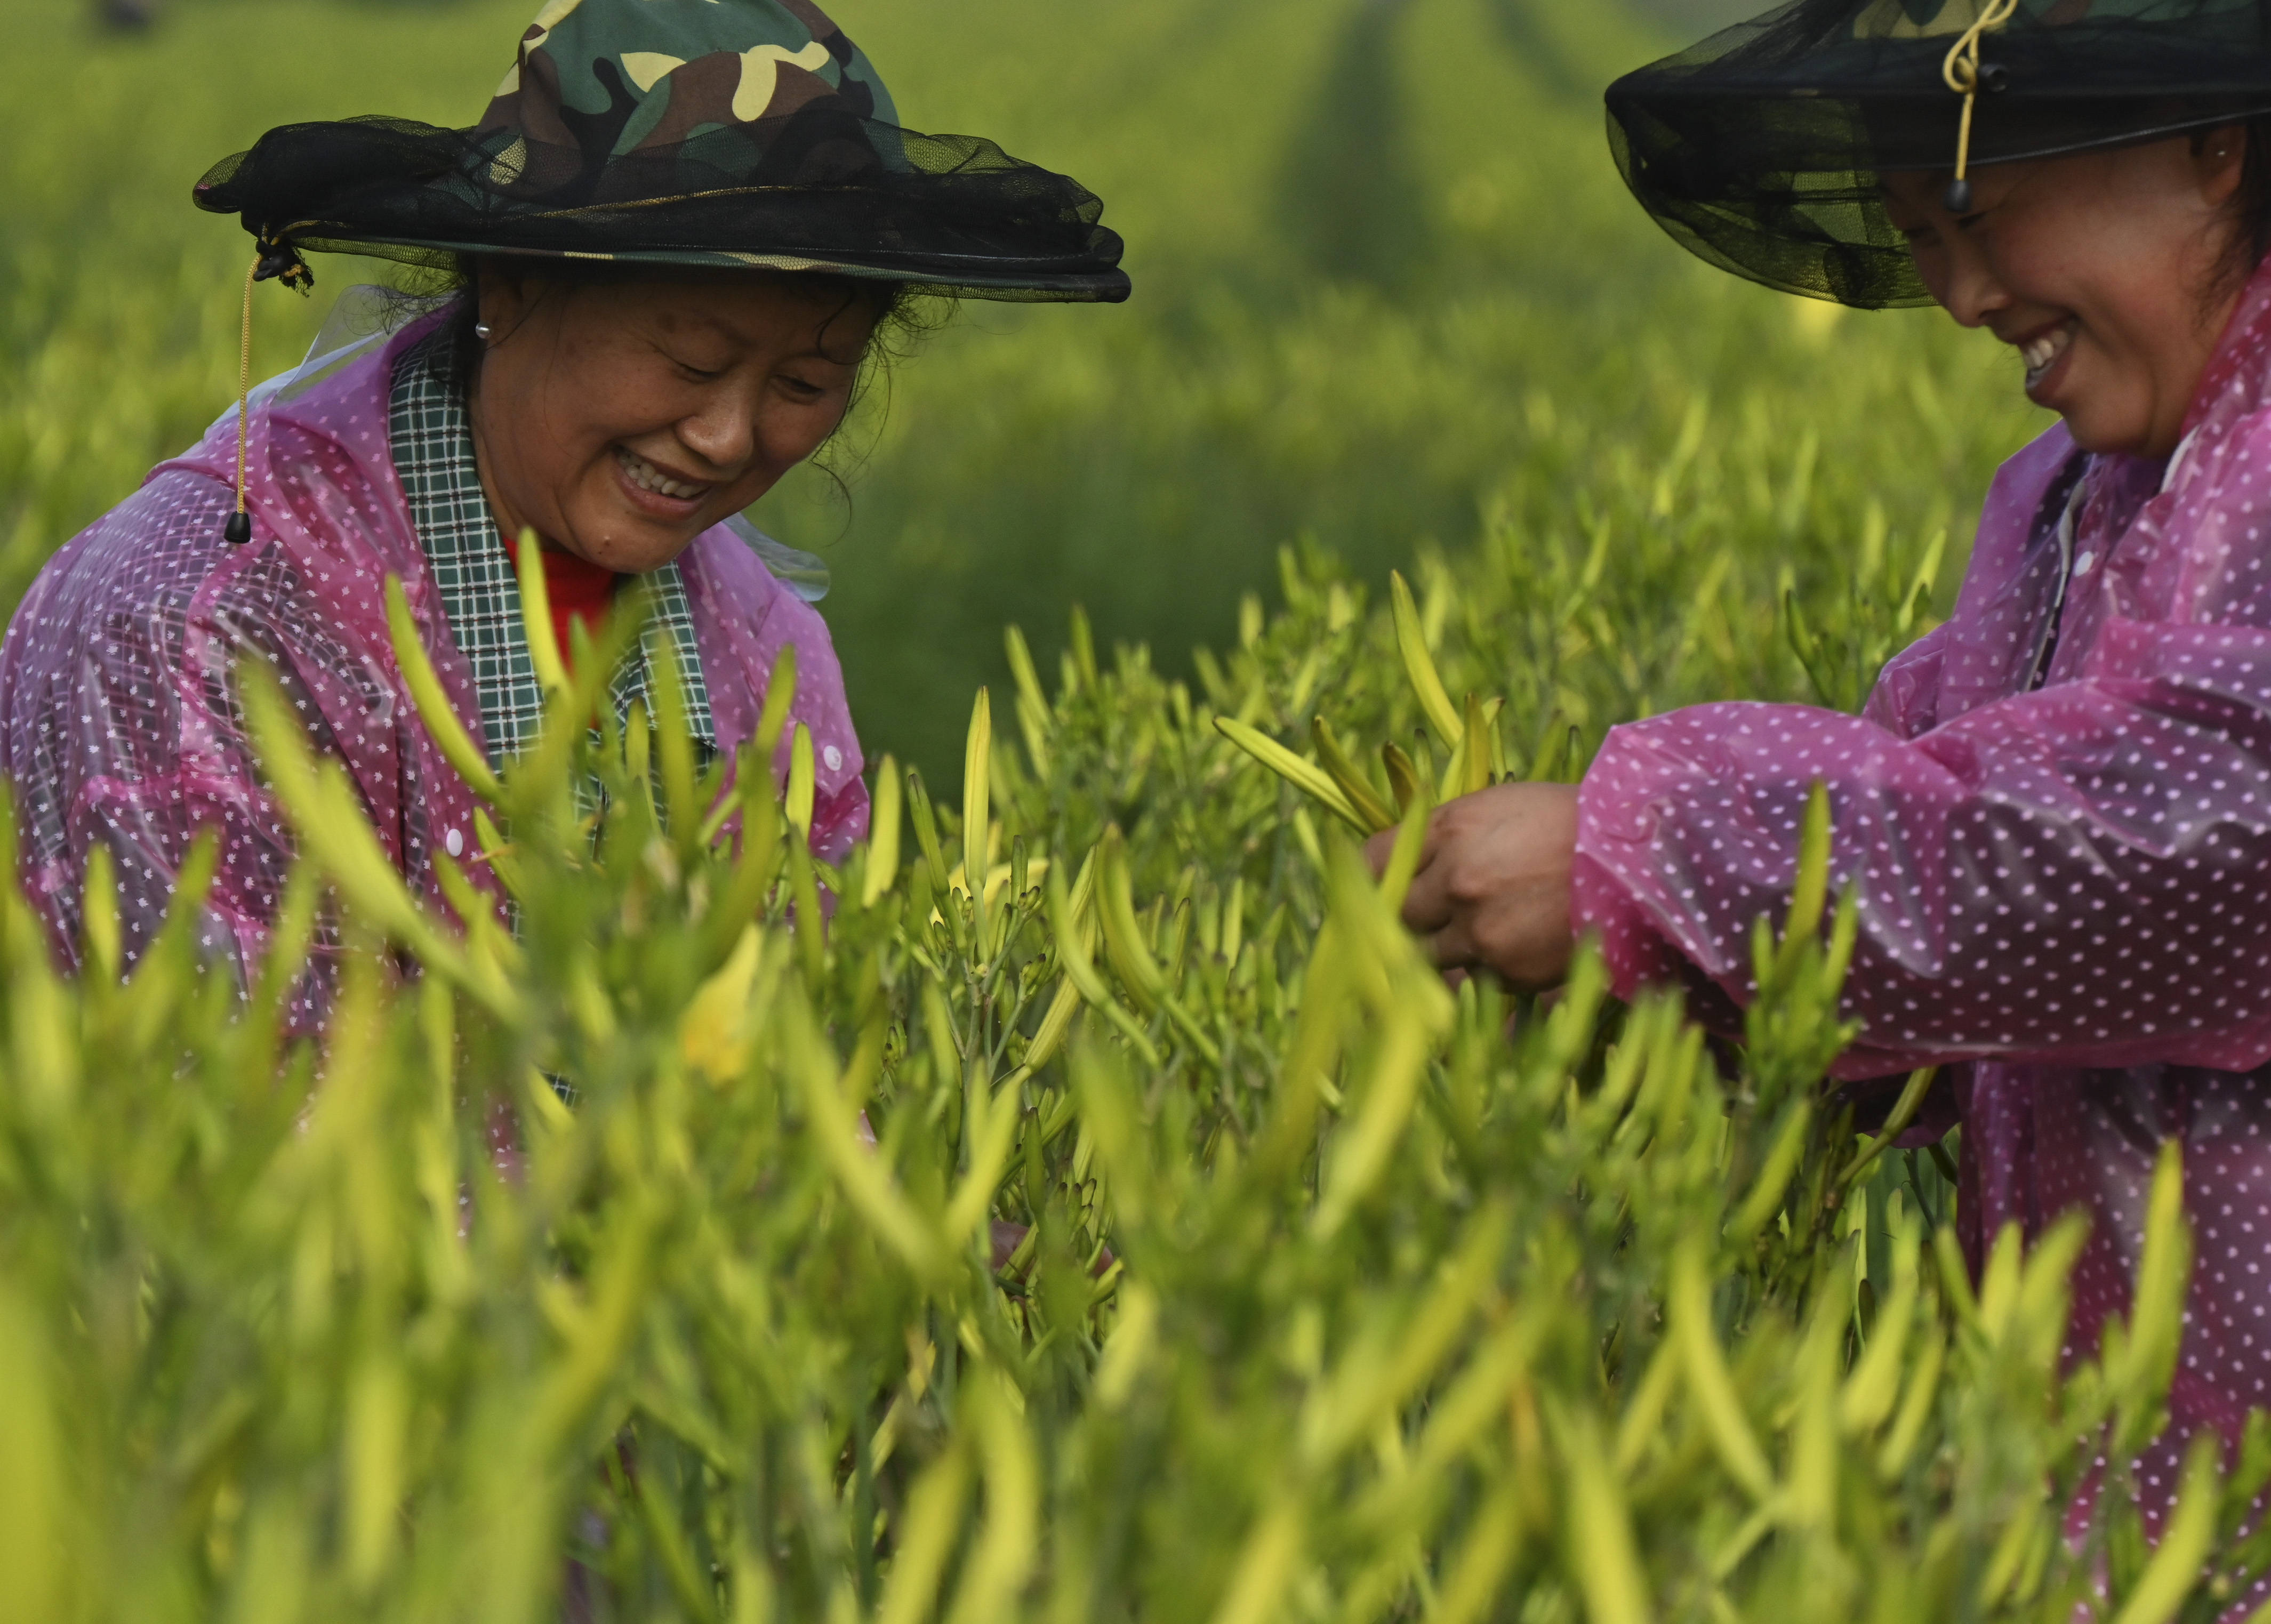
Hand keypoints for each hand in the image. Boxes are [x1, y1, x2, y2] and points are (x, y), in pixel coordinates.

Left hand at [1364, 783, 1579, 990]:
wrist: (1643, 864)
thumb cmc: (1569, 825)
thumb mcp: (1497, 808)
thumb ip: (1441, 836)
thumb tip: (1392, 866)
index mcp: (1451, 832)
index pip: (1373, 861)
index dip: (1364, 880)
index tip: (1366, 890)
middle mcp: (1457, 883)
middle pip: (1395, 917)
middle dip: (1402, 920)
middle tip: (1416, 919)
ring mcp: (1483, 933)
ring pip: (1429, 957)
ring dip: (1443, 950)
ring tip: (1477, 934)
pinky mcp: (1511, 974)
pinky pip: (1474, 981)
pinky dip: (1483, 973)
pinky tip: (1513, 949)